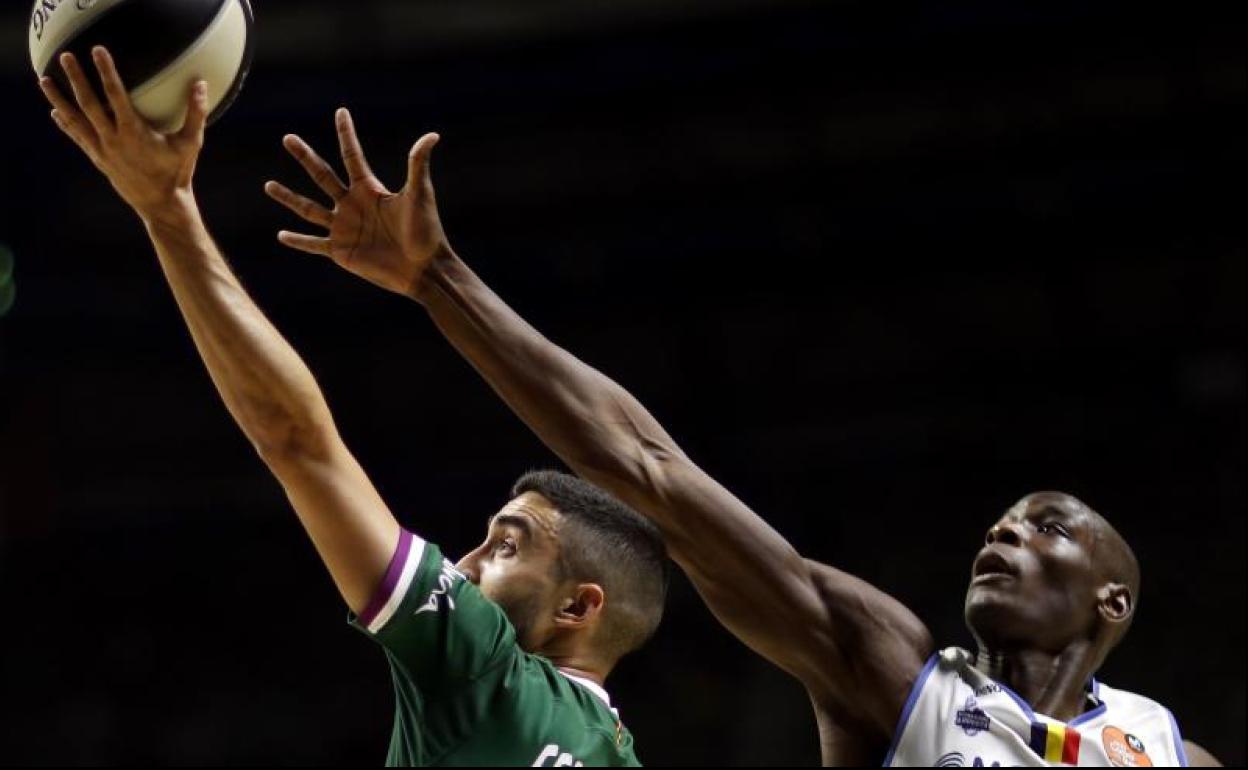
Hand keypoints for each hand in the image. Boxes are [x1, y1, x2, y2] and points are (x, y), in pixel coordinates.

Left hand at [38, 47, 207, 223]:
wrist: (161, 203)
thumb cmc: (178, 172)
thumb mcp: (191, 143)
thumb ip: (196, 113)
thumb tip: (201, 84)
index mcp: (133, 132)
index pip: (115, 95)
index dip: (106, 71)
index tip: (98, 51)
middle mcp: (113, 139)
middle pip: (88, 103)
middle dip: (76, 78)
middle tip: (66, 56)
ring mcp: (102, 150)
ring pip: (75, 120)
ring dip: (58, 99)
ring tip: (44, 80)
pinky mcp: (99, 159)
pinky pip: (77, 137)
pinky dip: (66, 124)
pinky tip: (56, 112)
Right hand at [265, 109, 446, 299]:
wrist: (423, 269)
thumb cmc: (426, 231)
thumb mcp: (420, 194)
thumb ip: (418, 164)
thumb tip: (432, 135)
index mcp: (370, 189)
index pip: (352, 156)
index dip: (346, 134)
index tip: (341, 112)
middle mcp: (353, 204)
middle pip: (322, 175)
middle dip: (305, 156)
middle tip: (288, 138)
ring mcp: (344, 227)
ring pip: (309, 209)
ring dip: (288, 198)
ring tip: (268, 185)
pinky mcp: (341, 251)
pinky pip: (314, 244)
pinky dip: (298, 241)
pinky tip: (281, 234)